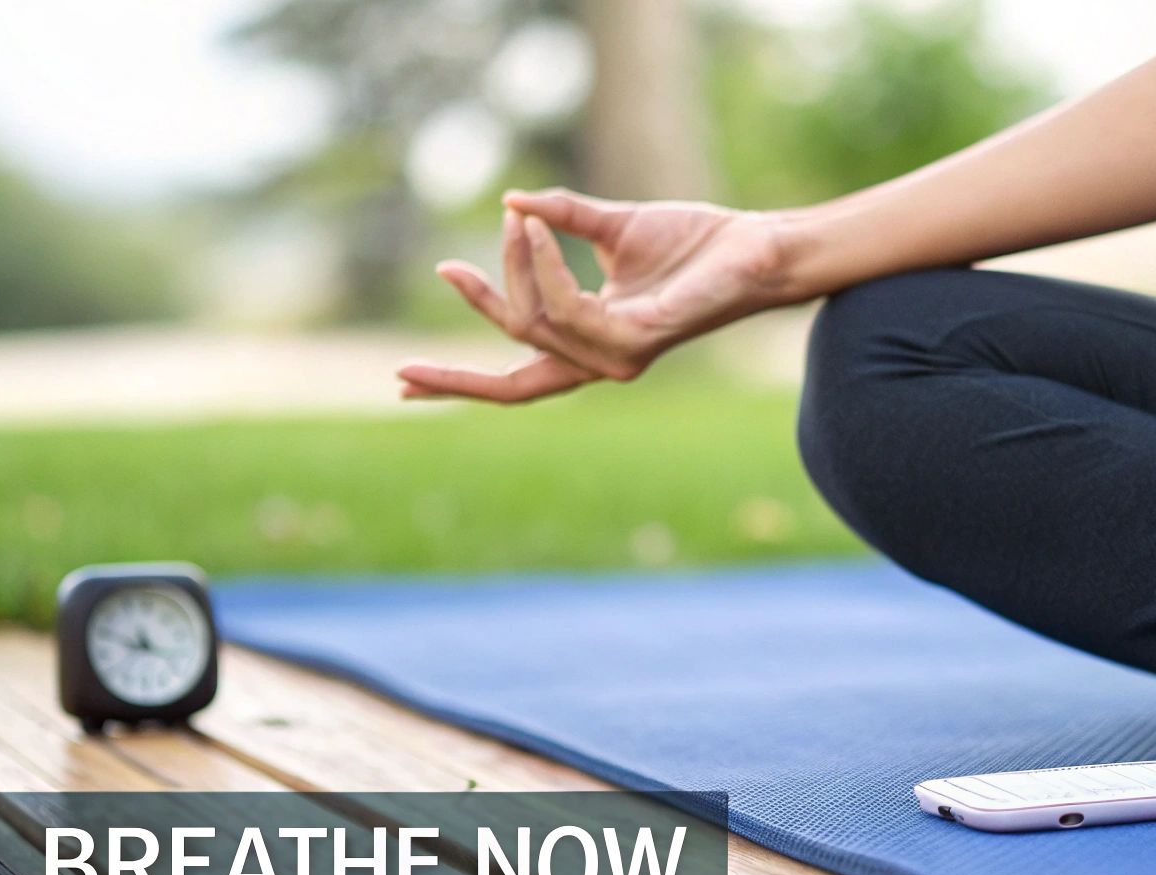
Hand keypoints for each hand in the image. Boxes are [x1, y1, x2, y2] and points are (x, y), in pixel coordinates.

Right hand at [399, 189, 796, 402]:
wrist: (752, 247)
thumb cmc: (692, 242)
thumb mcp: (610, 226)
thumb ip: (560, 220)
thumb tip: (510, 206)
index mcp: (591, 346)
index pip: (517, 381)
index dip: (460, 387)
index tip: (404, 382)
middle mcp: (602, 363)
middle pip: (512, 374)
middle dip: (466, 344)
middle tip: (444, 270)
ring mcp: (618, 359)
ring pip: (534, 323)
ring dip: (519, 264)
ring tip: (524, 220)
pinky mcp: (635, 341)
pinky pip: (564, 306)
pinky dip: (545, 264)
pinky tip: (538, 228)